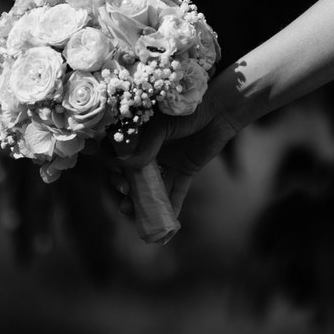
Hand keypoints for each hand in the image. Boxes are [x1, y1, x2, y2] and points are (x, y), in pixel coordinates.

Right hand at [110, 61, 245, 226]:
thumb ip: (146, 144)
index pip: (118, 153)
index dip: (113, 166)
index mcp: (140, 135)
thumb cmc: (187, 109)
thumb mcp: (163, 124)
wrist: (220, 109)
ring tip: (132, 213)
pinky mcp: (185, 170)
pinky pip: (176, 192)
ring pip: (150, 186)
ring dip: (141, 202)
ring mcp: (167, 161)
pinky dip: (172, 208)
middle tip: (125, 193)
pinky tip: (167, 224)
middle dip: (124, 187)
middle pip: (131, 174)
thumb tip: (125, 166)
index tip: (116, 173)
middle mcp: (151, 150)